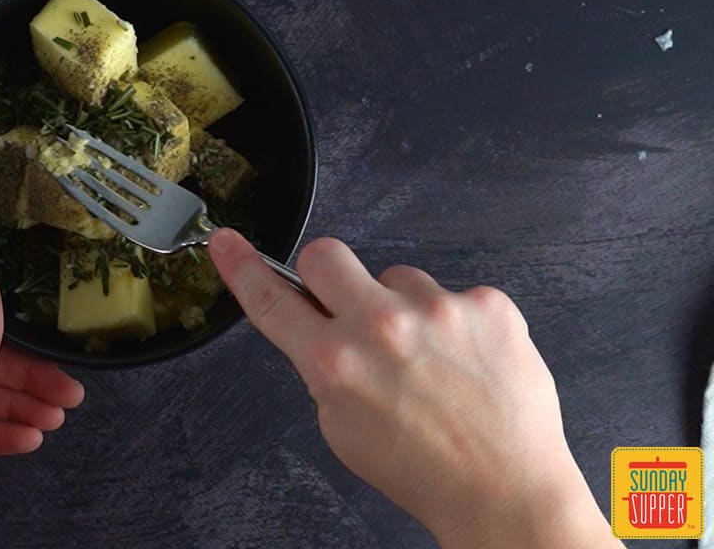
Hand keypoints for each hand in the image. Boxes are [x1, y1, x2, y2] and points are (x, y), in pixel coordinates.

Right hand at [209, 230, 621, 548]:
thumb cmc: (423, 470)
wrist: (505, 491)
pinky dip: (455, 323)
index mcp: (334, 363)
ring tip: (430, 360)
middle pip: (326, 255)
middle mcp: (381, 326)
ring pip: (397, 277)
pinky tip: (466, 361)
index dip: (242, 267)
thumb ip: (324, 367)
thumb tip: (318, 322)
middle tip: (348, 307)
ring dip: (402, 307)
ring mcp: (438, 309)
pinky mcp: (486, 304)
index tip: (227, 242)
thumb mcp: (342, 427)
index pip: (273, 300)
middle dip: (327, 275)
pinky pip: (452, 294)